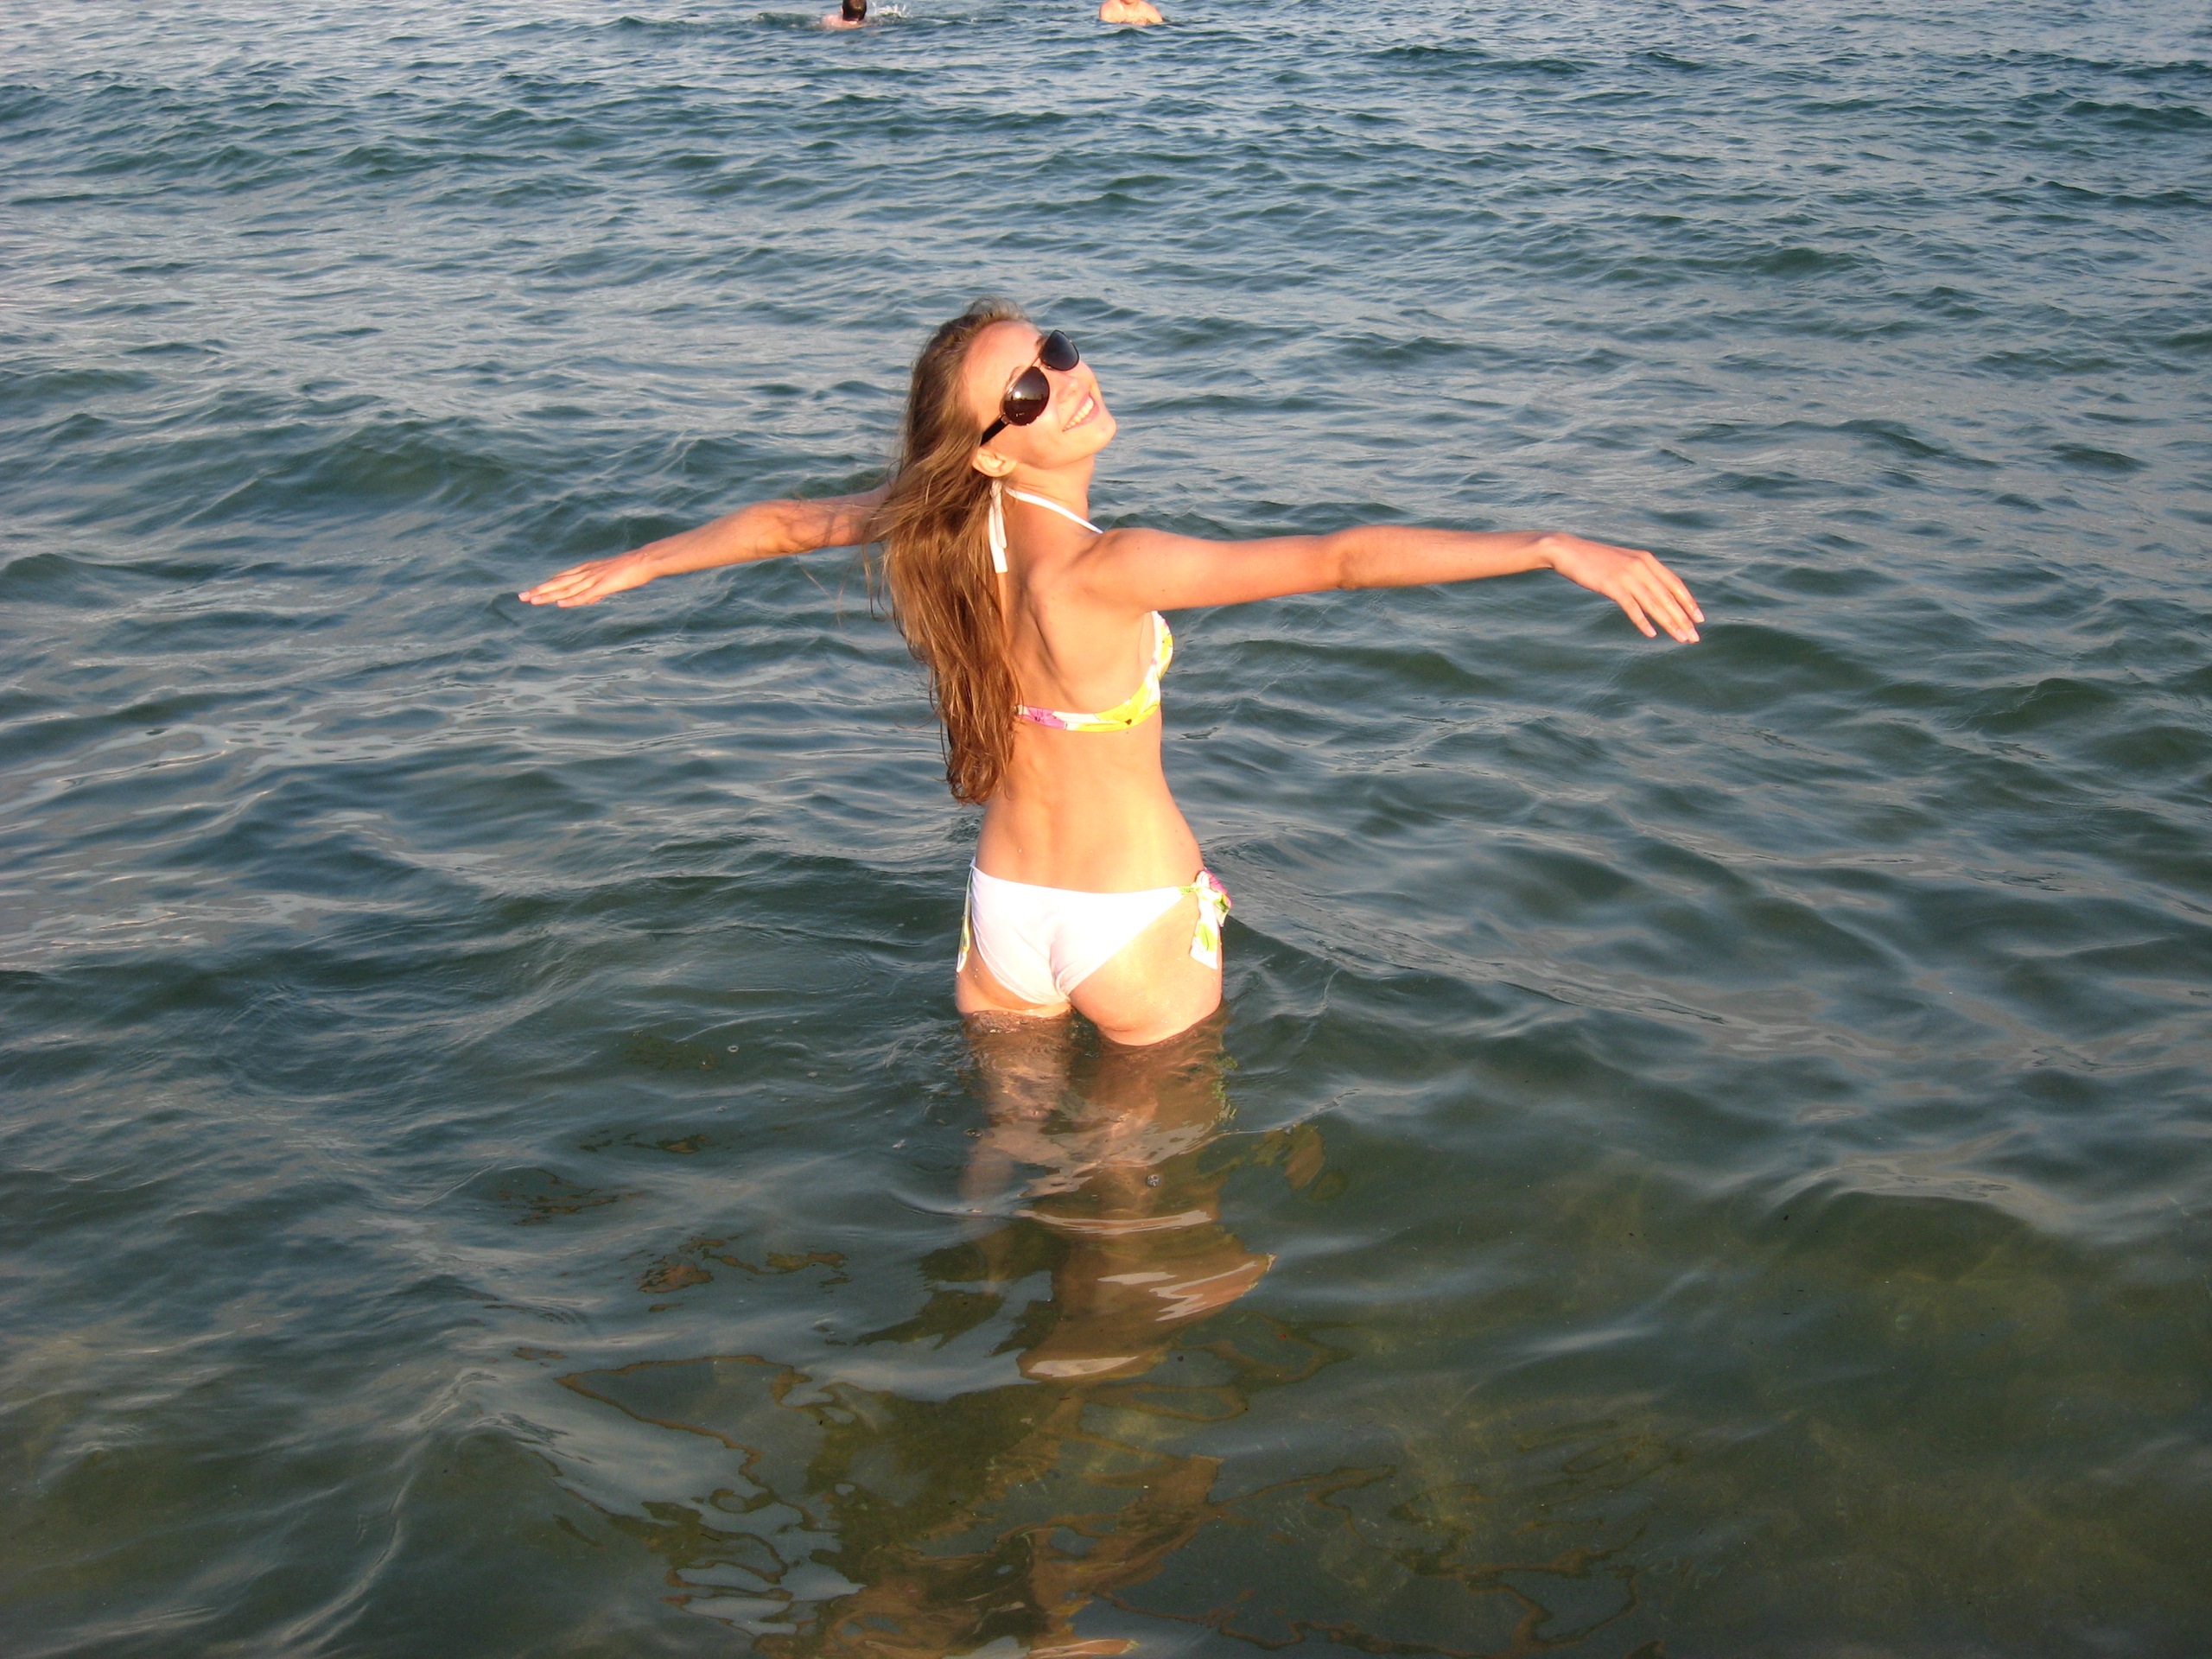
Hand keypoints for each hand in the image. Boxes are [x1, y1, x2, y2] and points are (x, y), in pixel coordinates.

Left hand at [517, 549, 656, 607]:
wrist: (645, 560)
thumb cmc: (630, 570)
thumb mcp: (609, 580)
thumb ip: (596, 590)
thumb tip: (587, 599)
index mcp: (587, 570)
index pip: (562, 579)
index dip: (546, 585)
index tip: (532, 591)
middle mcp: (586, 573)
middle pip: (558, 583)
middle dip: (539, 590)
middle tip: (521, 596)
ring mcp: (594, 578)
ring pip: (567, 589)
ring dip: (548, 595)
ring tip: (532, 600)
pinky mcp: (603, 585)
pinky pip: (584, 594)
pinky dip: (571, 599)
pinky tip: (559, 603)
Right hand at [1540, 533, 1702, 642]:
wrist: (1569, 551)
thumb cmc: (1596, 560)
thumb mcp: (1624, 562)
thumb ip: (1640, 574)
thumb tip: (1654, 592)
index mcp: (1647, 560)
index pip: (1675, 583)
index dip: (1688, 602)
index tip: (1699, 619)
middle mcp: (1641, 566)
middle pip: (1668, 597)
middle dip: (1683, 619)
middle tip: (1694, 637)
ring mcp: (1626, 575)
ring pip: (1654, 603)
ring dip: (1669, 623)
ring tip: (1681, 638)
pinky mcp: (1611, 585)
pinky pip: (1631, 607)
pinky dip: (1642, 621)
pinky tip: (1652, 634)